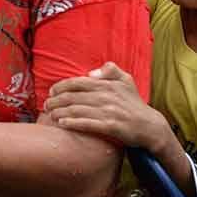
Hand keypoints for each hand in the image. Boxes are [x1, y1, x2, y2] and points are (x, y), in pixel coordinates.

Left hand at [44, 62, 165, 151]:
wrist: (150, 126)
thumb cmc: (134, 103)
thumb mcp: (126, 80)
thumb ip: (110, 70)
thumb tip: (90, 73)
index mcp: (107, 85)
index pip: (77, 82)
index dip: (61, 86)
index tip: (51, 91)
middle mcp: (106, 96)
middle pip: (73, 97)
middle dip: (56, 100)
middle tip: (46, 105)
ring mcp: (108, 112)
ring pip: (77, 110)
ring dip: (60, 112)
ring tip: (50, 115)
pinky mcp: (111, 127)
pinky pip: (87, 124)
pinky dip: (72, 123)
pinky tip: (62, 124)